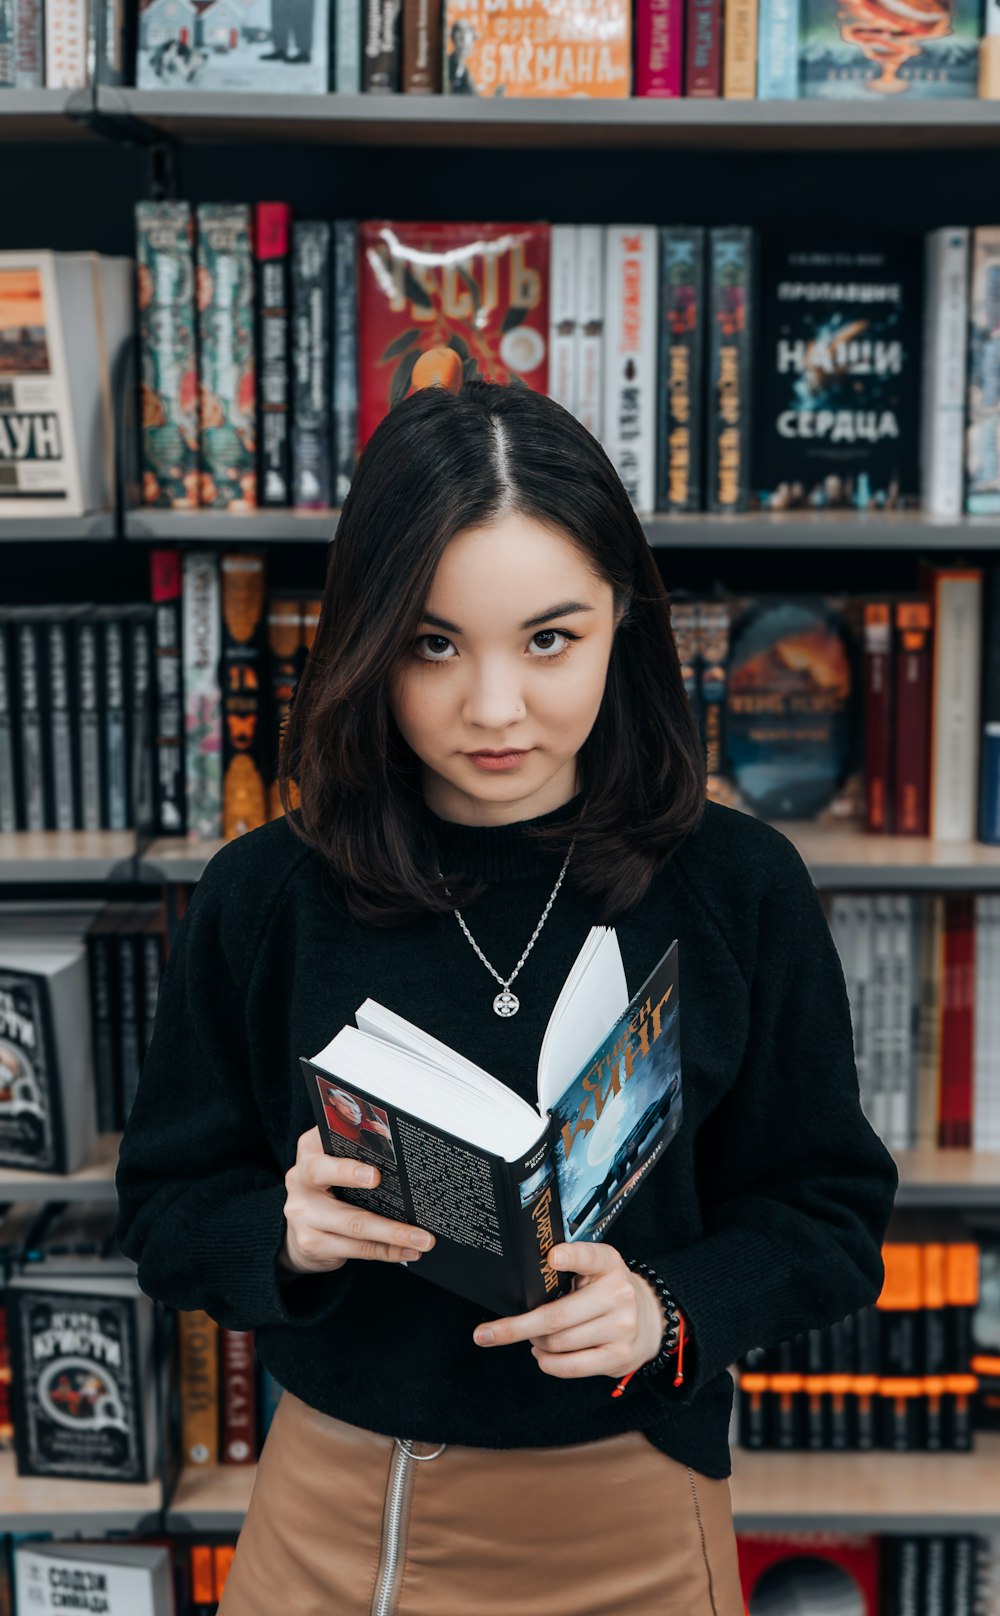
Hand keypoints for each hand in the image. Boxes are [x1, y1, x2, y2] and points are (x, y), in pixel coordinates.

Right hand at [279, 1127, 435, 1274]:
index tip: (376, 1173)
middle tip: (387, 1188)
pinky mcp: (311, 1244)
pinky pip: (356, 1249)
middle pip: (330, 1179)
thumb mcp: (334, 1162)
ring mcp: (302, 1214)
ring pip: (353, 1223)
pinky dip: (387, 1250)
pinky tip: (408, 1251)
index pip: (326, 1143)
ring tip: (422, 1239)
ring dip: (393, 1233)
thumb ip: (358, 1153)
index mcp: (310, 1150)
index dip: (348, 1159)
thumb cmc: (329, 1187)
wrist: (298, 1230)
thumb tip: (405, 1159)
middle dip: (361, 1185)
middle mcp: (300, 1179)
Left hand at [472, 1243, 665, 1380]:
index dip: (570, 1257)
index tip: (552, 1256)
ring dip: (536, 1343)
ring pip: (558, 1342)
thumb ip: (567, 1273)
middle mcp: (618, 1293)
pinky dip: (547, 1363)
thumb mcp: (595, 1271)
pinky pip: (571, 1366)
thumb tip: (521, 1292)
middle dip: (516, 1327)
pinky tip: (541, 1355)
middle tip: (487, 1333)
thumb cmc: (607, 1291)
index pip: (589, 1256)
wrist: (651, 1319)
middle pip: (556, 1315)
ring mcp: (621, 1327)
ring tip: (535, 1338)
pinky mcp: (619, 1356)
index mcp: (608, 1263)